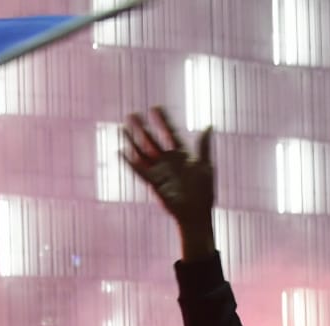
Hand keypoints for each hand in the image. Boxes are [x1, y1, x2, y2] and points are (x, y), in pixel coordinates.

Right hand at [122, 107, 215, 257]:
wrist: (195, 214)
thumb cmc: (204, 192)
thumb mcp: (205, 165)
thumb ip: (204, 146)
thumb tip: (209, 125)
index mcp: (182, 154)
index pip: (170, 132)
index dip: (162, 120)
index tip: (155, 107)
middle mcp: (168, 161)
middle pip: (152, 139)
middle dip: (142, 127)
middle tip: (132, 113)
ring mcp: (159, 171)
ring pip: (143, 151)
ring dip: (133, 140)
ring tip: (122, 127)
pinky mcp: (153, 183)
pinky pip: (139, 170)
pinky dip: (130, 161)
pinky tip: (120, 151)